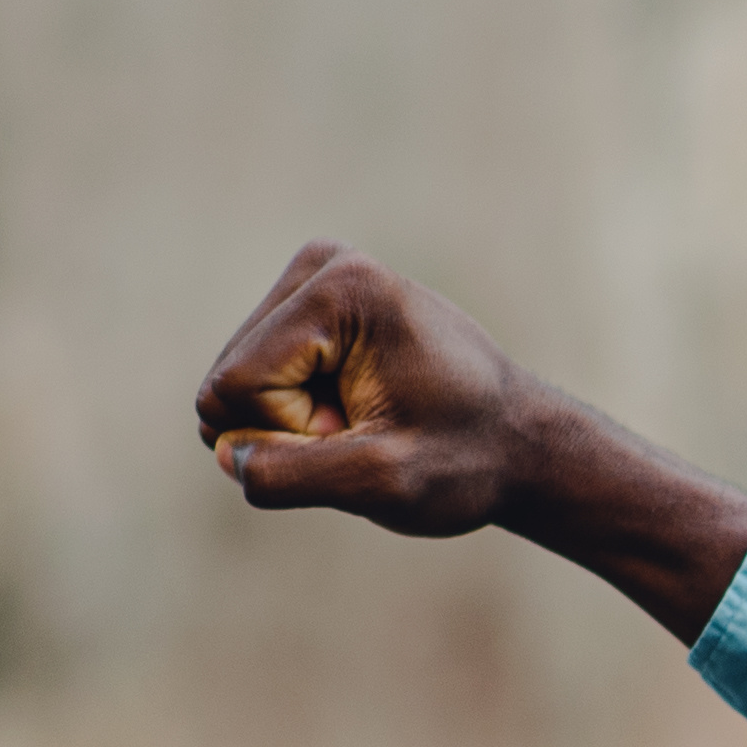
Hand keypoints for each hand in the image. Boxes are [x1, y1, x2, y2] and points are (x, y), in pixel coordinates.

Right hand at [194, 244, 556, 535]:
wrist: (519, 441)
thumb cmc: (467, 461)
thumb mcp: (386, 483)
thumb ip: (294, 475)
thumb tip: (226, 455)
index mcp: (342, 287)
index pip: (239, 388)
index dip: (297, 435)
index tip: (369, 430)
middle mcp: (320, 264)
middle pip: (229, 382)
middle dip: (292, 429)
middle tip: (369, 429)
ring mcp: (312, 278)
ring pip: (236, 386)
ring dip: (296, 425)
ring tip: (367, 419)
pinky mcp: (307, 303)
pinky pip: (253, 381)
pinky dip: (299, 413)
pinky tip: (357, 408)